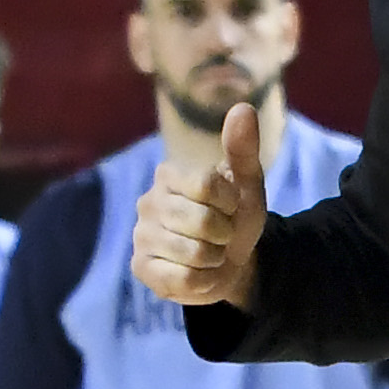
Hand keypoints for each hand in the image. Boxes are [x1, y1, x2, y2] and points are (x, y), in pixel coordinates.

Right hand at [135, 97, 267, 307]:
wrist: (230, 263)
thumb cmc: (234, 218)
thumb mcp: (247, 184)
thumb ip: (243, 149)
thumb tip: (243, 107)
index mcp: (169, 174)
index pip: (206, 184)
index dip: (230, 202)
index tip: (231, 206)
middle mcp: (148, 202)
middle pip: (202, 221)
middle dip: (225, 233)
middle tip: (221, 234)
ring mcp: (141, 236)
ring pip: (194, 253)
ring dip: (216, 258)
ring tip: (210, 253)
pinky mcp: (142, 268)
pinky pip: (182, 279)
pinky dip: (203, 280)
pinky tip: (198, 272)